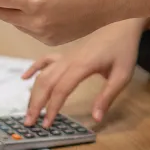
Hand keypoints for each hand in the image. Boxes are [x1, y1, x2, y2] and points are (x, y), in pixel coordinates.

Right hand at [20, 18, 146, 126]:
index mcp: (82, 66)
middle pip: (46, 83)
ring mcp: (66, 56)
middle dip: (36, 103)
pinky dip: (34, 69)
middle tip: (29, 122)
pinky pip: (45, 60)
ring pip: (43, 74)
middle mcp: (69, 60)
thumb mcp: (122, 75)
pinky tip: (24, 78)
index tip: (47, 124)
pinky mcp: (67, 53)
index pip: (61, 90)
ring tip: (29, 111)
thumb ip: (108, 96)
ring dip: (33, 92)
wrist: (123, 24)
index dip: (52, 108)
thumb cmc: (124, 49)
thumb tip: (96, 118)